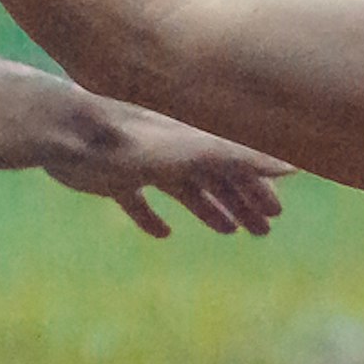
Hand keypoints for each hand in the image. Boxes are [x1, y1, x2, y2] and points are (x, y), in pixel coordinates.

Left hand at [54, 104, 291, 237]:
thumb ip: (242, 157)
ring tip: (227, 231)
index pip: (238, 168)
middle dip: (241, 201)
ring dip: (208, 209)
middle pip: (216, 179)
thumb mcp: (195, 151)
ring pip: (184, 189)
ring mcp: (141, 162)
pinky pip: (137, 200)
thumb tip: (297, 165)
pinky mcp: (110, 177)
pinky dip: (151, 215)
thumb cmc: (131, 139)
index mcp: (196, 142)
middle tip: (261, 232)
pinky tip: (162, 233)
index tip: (275, 216)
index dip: (258, 190)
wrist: (66, 130)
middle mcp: (172, 149)